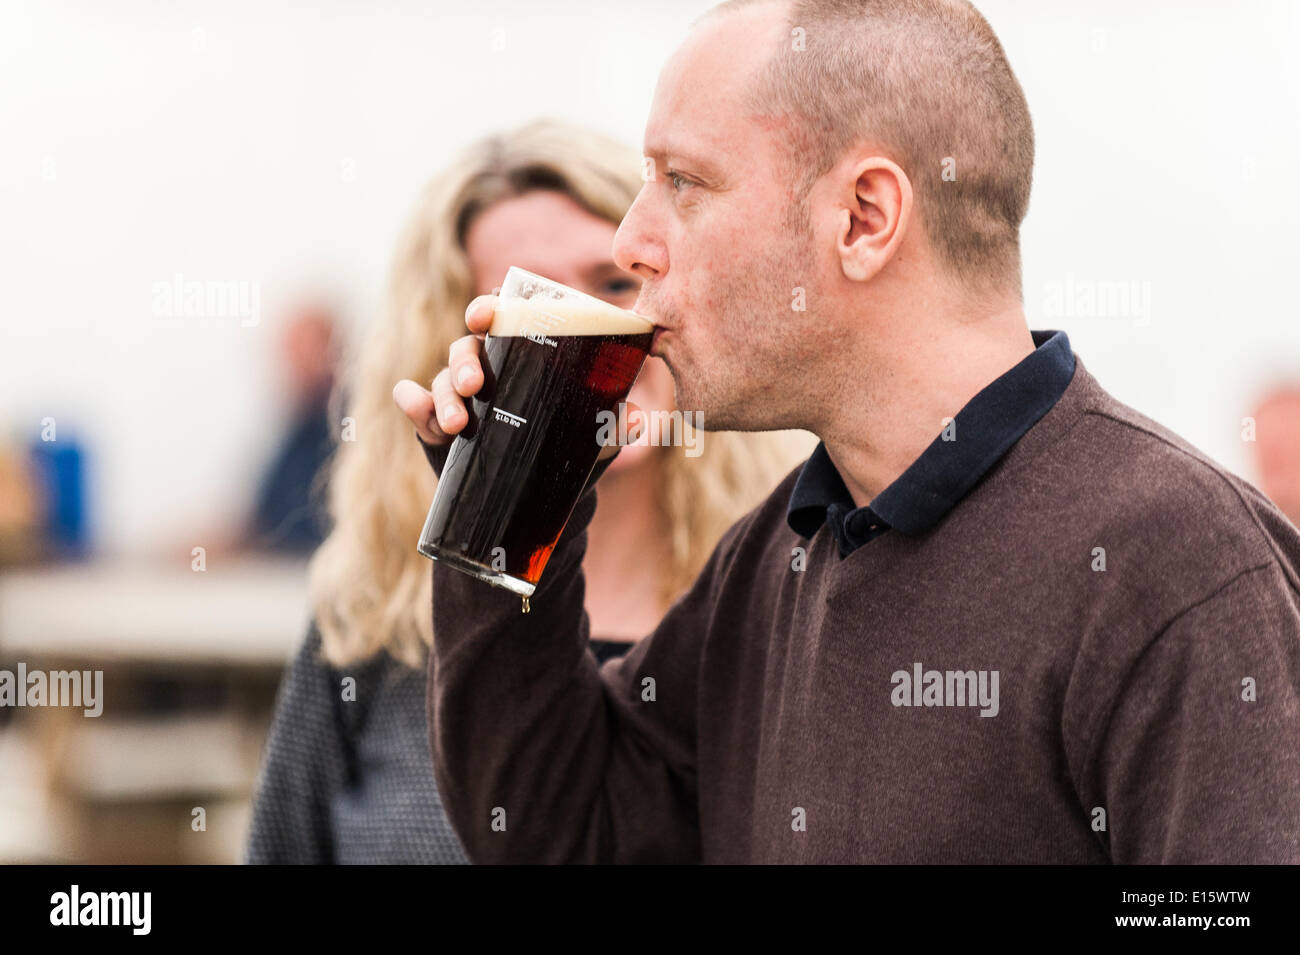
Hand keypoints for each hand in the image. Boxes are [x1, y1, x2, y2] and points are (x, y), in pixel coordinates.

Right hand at [391, 293, 643, 459]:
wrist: (537, 500)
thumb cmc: (568, 450)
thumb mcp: (594, 441)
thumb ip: (612, 427)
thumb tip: (639, 420)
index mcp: (523, 356)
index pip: (504, 319)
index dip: (491, 307)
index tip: (488, 312)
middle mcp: (487, 367)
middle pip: (467, 347)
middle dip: (466, 361)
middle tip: (476, 385)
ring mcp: (458, 395)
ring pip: (443, 379)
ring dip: (445, 395)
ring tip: (459, 425)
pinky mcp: (436, 424)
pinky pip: (418, 407)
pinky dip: (414, 405)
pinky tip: (416, 406)